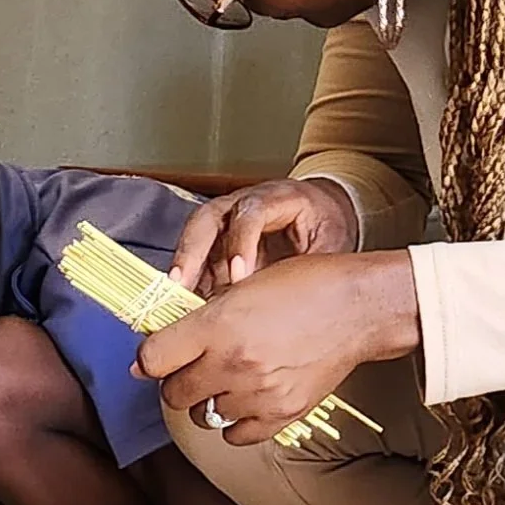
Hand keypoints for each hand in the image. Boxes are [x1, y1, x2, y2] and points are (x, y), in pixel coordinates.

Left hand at [138, 250, 417, 443]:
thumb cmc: (302, 288)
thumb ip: (195, 320)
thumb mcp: (241, 288)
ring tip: (228, 380)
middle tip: (197, 366)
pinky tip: (246, 400)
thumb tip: (148, 359)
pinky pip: (235, 436)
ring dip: (207, 401)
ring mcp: (258, 393)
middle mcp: (234, 363)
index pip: (153, 359)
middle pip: (174, 393)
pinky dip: (234, 422)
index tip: (158, 358)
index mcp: (218, 325)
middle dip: (179, 380)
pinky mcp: (281, 414)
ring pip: (203, 417)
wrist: (358, 308)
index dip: (150, 359)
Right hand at [172, 176, 358, 294]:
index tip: (238, 275)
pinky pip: (198, 259)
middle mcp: (244, 203)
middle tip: (180, 283)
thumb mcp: (331, 243)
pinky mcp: (218, 243)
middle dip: (191, 251)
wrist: (323, 212)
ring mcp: (226, 222)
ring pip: (194, 237)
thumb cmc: (326, 225)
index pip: (252, 213)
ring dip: (183, 270)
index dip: (241, 243)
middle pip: (207, 218)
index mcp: (278, 198)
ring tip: (173, 300)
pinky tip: (186, 306)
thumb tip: (296, 300)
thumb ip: (313, 266)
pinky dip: (191, 282)